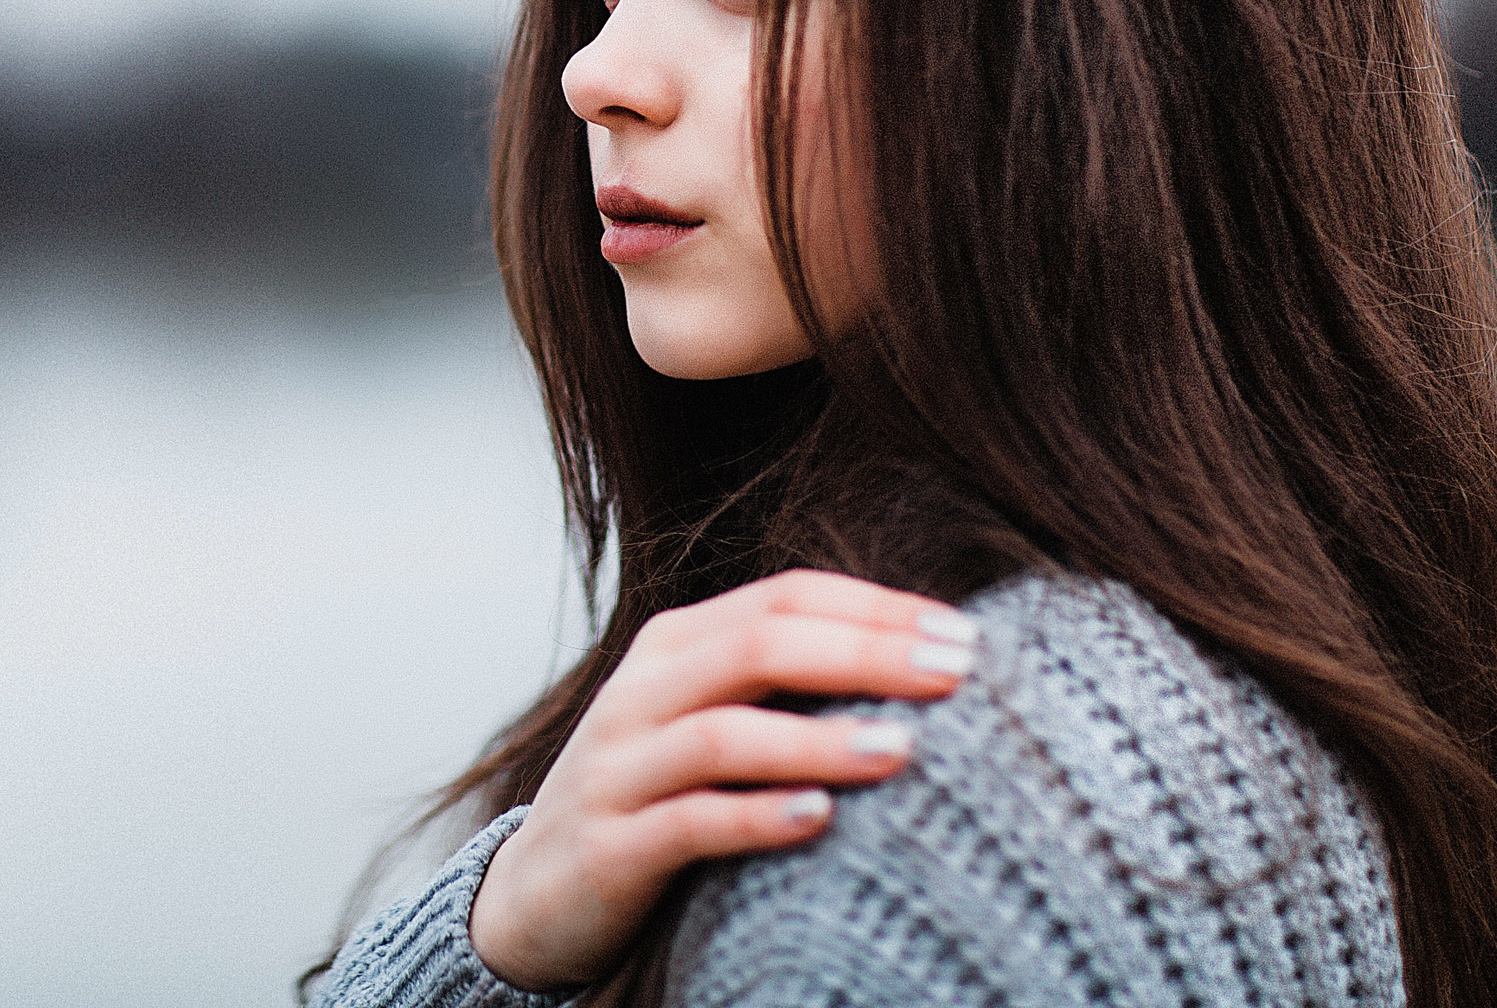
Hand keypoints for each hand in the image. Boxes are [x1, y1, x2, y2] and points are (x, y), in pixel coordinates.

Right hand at [467, 568, 978, 991]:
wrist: (533, 896)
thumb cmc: (653, 800)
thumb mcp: (704, 724)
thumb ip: (782, 689)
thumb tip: (921, 663)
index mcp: (671, 648)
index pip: (781, 599)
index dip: (874, 608)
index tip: (964, 635)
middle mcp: (640, 696)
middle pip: (757, 647)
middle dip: (863, 654)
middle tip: (955, 672)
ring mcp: (619, 770)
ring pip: (723, 735)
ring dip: (818, 740)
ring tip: (903, 748)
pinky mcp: (611, 846)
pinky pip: (690, 823)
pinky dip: (758, 817)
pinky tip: (822, 820)